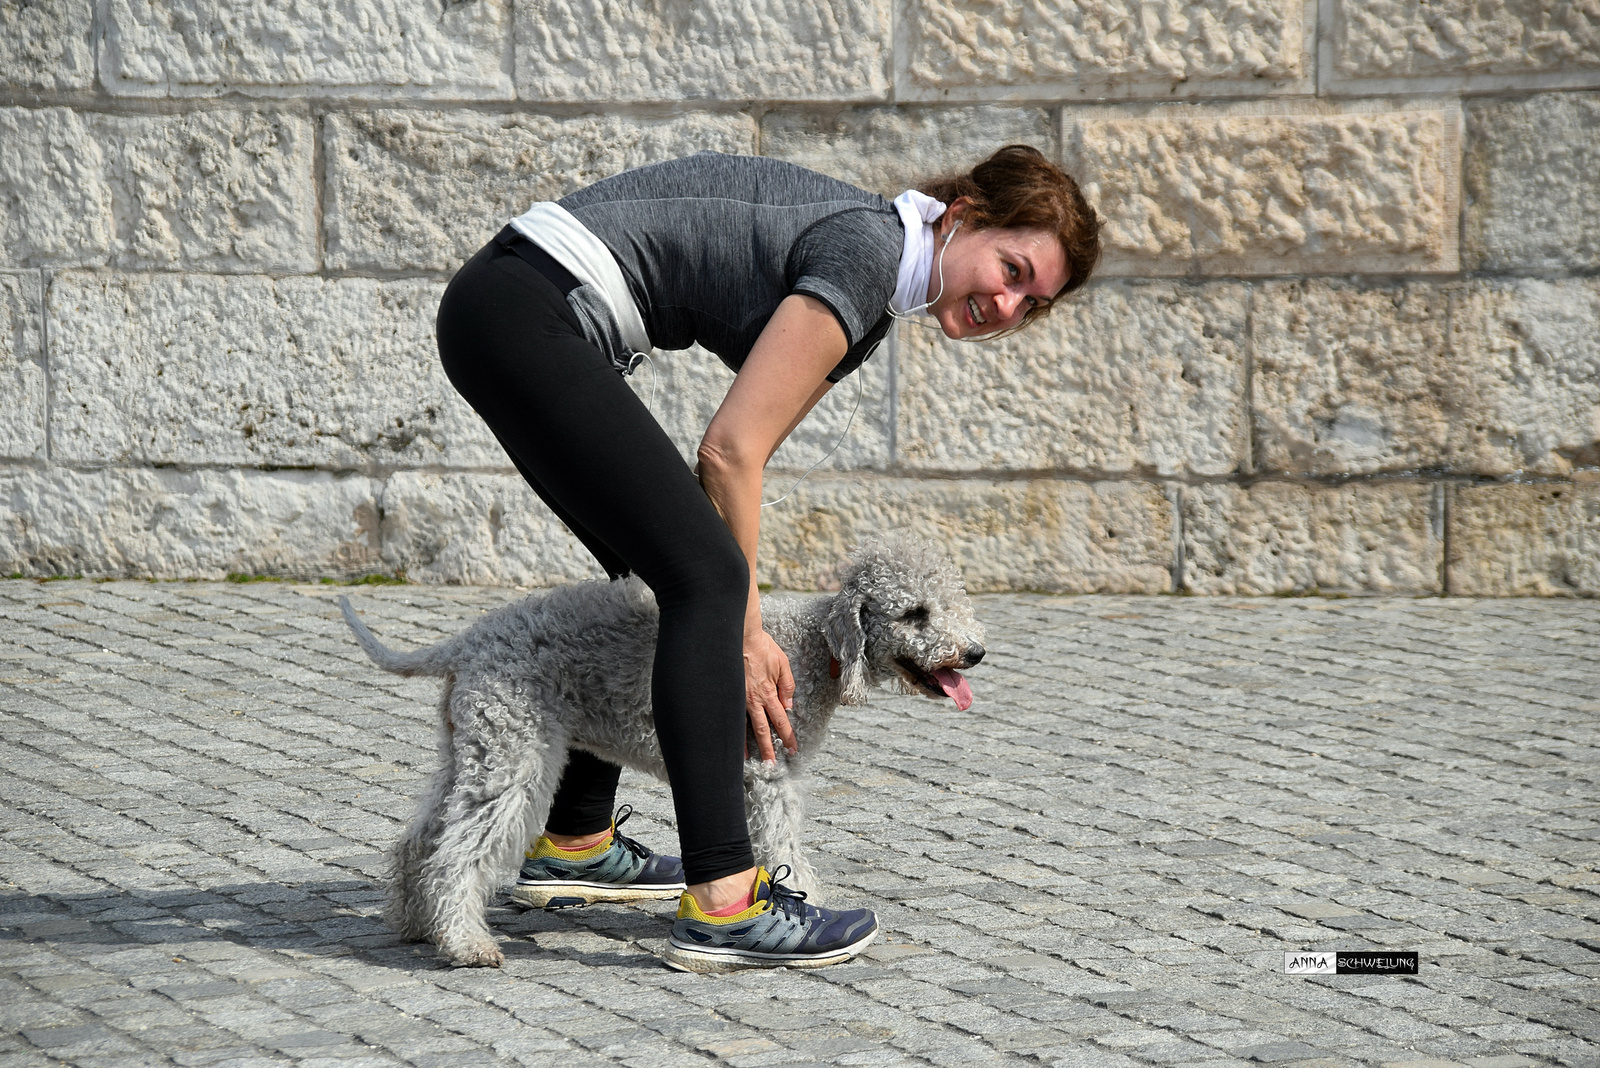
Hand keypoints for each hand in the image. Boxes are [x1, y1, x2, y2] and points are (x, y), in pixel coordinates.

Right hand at [743, 628, 795, 761]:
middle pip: (763, 730)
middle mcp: (754, 699)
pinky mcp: (730, 695)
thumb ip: (788, 686)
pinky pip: (732, 717)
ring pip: (745, 728)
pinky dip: (733, 732)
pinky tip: (733, 743)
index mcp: (769, 692)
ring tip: (753, 762)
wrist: (740, 636)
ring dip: (750, 746)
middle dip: (769, 749)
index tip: (792, 749)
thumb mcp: (783, 664)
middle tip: (773, 765)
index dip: (787, 736)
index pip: (781, 720)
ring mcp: (739, 699)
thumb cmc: (762, 647)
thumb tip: (789, 706)